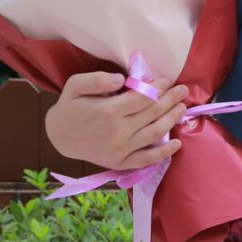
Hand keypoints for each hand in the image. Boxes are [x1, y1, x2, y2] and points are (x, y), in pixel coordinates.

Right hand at [45, 70, 188, 170]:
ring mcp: (120, 149)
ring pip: (154, 133)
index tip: (166, 79)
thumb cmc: (69, 107)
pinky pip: (146, 159)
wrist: (59, 137)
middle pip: (152, 113)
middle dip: (170, 100)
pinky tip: (177, 144)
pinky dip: (163, 153)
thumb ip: (97, 79)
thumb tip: (123, 79)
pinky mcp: (120, 162)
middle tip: (183, 90)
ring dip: (171, 120)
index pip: (142, 97)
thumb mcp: (74, 85)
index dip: (157, 87)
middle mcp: (118, 131)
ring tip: (182, 108)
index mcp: (108, 110)